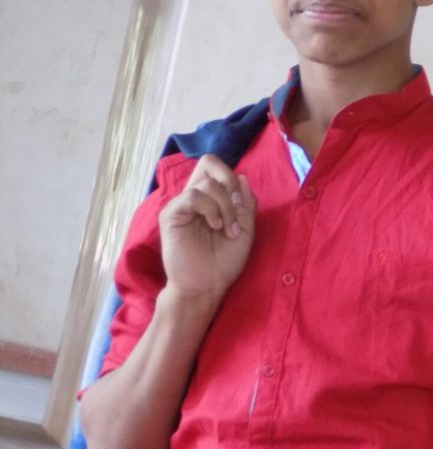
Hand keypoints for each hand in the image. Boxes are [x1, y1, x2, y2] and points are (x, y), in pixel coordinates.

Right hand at [158, 155, 256, 303]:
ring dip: (225, 205)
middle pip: (208, 162)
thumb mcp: (246, 230)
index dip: (232, 178)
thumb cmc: (224, 263)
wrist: (208, 287)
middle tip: (236, 205)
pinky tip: (215, 226)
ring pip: (207, 183)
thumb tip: (242, 177)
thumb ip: (246, 203)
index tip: (241, 204)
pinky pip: (192, 196)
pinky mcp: (171, 215)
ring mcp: (182, 205)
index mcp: (211, 199)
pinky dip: (210, 209)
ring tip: (227, 228)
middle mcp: (195, 198)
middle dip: (228, 179)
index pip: (217, 169)